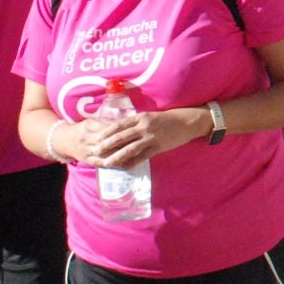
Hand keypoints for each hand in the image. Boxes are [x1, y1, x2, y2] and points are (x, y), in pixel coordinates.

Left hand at [81, 107, 209, 167]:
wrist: (188, 121)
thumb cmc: (169, 118)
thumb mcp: (151, 116)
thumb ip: (138, 122)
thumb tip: (123, 130)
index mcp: (141, 117)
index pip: (119, 124)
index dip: (107, 132)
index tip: (97, 138)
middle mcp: (144, 126)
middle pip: (121, 137)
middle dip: (106, 145)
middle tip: (95, 151)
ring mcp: (151, 137)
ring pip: (129, 149)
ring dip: (116, 156)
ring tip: (106, 163)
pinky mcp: (158, 147)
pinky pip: (141, 157)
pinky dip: (131, 163)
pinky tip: (124, 167)